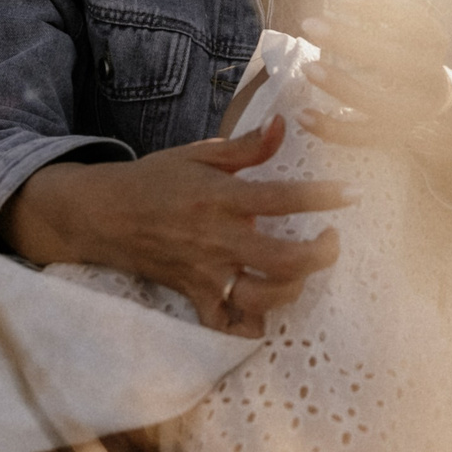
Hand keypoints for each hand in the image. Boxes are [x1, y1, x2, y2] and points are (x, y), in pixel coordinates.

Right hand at [0, 119, 351, 337]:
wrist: (101, 215)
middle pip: (284, 260)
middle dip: (320, 254)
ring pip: (262, 296)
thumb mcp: (198, 155)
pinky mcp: (193, 295)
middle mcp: (218, 238)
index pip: (284, 199)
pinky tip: (267, 315)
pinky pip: (226, 324)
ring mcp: (206, 272)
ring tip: (304, 270)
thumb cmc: (153, 180)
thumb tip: (283, 125)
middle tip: (332, 239)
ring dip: (293, 288)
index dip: (323, 197)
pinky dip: (249, 326)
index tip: (350, 194)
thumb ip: (246, 147)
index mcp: (222, 198)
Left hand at [300, 0, 451, 137]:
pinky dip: (331, 128)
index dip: (380, 6)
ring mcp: (415, 112)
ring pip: (380, 103)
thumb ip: (379, 16)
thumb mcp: (405, 31)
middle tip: (310, 25)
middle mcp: (432, 79)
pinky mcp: (396, 136)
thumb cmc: (407, 53)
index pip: (414, 22)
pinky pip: (362, 137)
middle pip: (396, 62)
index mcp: (435, 44)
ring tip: (307, 68)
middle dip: (350, 42)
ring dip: (341, 86)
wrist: (435, 99)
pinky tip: (303, 115)